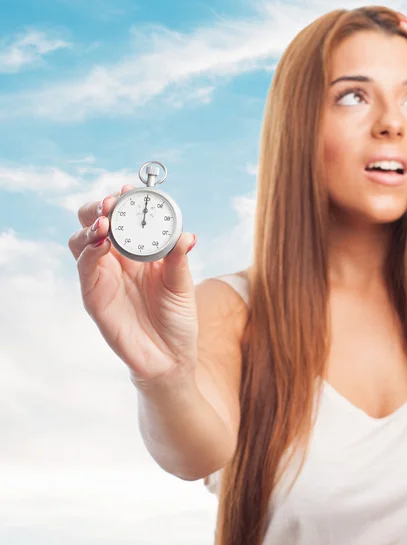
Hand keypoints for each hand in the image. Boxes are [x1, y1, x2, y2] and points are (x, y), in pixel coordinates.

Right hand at [68, 184, 199, 385]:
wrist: (171, 356)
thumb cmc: (177, 318)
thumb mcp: (183, 285)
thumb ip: (180, 259)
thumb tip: (188, 235)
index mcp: (140, 251)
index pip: (124, 217)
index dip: (125, 201)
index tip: (131, 188)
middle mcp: (118, 260)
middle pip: (95, 222)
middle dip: (99, 206)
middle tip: (112, 201)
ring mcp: (103, 276)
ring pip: (81, 240)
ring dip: (91, 225)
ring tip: (106, 221)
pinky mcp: (94, 296)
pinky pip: (85, 267)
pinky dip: (90, 251)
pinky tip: (103, 243)